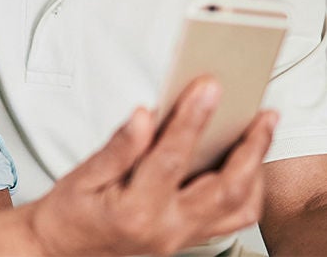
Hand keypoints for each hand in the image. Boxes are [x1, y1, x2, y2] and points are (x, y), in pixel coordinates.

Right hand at [28, 77, 277, 255]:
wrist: (62, 253)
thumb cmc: (70, 214)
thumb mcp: (82, 177)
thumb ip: (118, 147)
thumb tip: (143, 116)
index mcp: (135, 210)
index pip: (171, 158)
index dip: (192, 119)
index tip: (208, 86)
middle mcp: (166, 229)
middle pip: (224, 189)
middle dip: (251, 147)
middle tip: (264, 111)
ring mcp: (181, 239)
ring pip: (238, 208)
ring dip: (257, 168)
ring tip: (262, 130)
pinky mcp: (189, 241)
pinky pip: (232, 219)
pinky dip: (248, 189)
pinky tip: (247, 162)